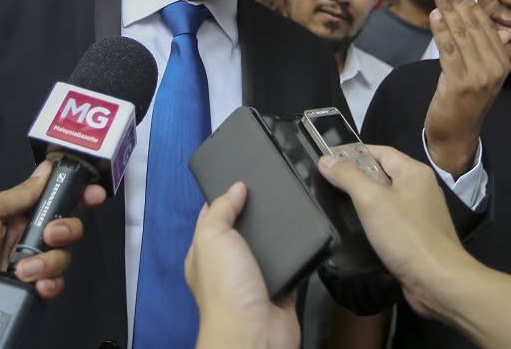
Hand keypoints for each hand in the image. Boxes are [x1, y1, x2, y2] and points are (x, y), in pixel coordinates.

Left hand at [0, 160, 106, 348]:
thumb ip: (20, 194)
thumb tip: (47, 169)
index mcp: (14, 214)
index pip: (53, 199)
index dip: (76, 195)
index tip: (94, 193)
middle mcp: (25, 238)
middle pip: (66, 228)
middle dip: (66, 228)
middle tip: (50, 234)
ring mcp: (28, 266)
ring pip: (62, 258)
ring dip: (49, 261)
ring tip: (23, 269)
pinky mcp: (28, 293)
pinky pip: (54, 285)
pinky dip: (48, 284)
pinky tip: (33, 286)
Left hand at [185, 182, 299, 348]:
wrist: (254, 332)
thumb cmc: (225, 287)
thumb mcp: (212, 238)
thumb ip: (221, 210)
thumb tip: (236, 187)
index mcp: (204, 254)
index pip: (212, 218)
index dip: (223, 198)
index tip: (241, 178)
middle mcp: (228, 266)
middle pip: (242, 231)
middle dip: (255, 213)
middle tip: (274, 189)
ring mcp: (255, 278)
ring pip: (268, 247)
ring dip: (279, 233)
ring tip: (293, 207)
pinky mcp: (281, 289)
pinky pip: (292, 266)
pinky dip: (299, 254)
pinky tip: (307, 235)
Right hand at [317, 146, 479, 317]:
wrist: (439, 281)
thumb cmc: (406, 235)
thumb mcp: (371, 200)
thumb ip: (348, 176)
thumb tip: (326, 159)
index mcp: (414, 172)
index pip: (380, 151)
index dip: (353, 153)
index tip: (328, 160)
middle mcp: (421, 188)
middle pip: (383, 174)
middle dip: (356, 177)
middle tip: (327, 183)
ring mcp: (421, 213)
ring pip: (386, 198)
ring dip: (364, 201)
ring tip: (336, 204)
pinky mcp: (418, 236)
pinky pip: (391, 219)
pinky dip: (374, 220)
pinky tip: (357, 229)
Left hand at [425, 0, 510, 174]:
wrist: (456, 134)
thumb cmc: (465, 103)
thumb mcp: (484, 76)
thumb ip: (491, 52)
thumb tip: (505, 32)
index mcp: (503, 64)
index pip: (487, 27)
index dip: (472, 6)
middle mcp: (495, 69)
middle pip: (475, 27)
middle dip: (458, 3)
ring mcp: (479, 76)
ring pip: (462, 35)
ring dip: (448, 11)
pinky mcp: (460, 83)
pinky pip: (449, 50)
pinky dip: (441, 30)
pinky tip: (434, 16)